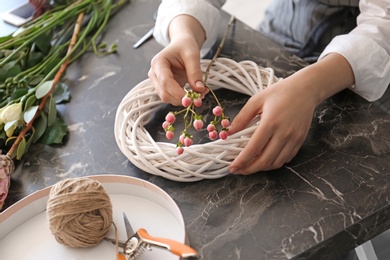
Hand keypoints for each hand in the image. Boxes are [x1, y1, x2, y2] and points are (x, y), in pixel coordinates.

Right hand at [148, 15, 207, 105]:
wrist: (182, 45)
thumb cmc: (185, 46)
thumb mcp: (192, 55)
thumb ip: (195, 72)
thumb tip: (199, 89)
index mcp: (158, 63)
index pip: (165, 82)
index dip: (177, 92)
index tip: (191, 98)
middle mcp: (155, 74)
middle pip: (164, 93)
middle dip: (180, 99)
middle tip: (199, 100)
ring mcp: (158, 82)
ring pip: (168, 98)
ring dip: (183, 100)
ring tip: (199, 94)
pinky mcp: (165, 88)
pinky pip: (173, 97)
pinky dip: (184, 98)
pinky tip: (195, 94)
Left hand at [227, 53, 354, 173]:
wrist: (306, 89)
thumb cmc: (280, 92)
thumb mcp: (256, 100)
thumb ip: (242, 118)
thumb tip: (228, 132)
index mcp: (270, 123)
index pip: (253, 149)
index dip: (242, 161)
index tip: (232, 167)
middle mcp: (283, 133)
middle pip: (265, 160)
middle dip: (249, 169)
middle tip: (239, 170)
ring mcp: (294, 139)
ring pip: (276, 163)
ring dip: (262, 168)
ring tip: (250, 166)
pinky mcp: (300, 141)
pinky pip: (286, 158)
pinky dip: (274, 163)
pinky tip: (265, 159)